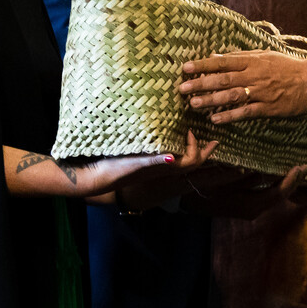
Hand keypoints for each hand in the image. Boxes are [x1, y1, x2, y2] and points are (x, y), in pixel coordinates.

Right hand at [4, 131, 216, 198]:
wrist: (94, 177)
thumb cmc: (113, 170)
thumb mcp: (134, 163)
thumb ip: (154, 160)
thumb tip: (175, 158)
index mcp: (164, 168)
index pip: (192, 161)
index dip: (199, 148)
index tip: (192, 130)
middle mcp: (163, 168)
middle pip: (192, 163)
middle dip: (204, 152)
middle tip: (213, 138)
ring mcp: (155, 166)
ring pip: (182, 160)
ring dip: (191, 149)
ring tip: (195, 134)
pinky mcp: (146, 163)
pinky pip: (168, 155)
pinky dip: (176, 147)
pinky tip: (169, 135)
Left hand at [178, 50, 306, 122]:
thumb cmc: (286, 66)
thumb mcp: (263, 55)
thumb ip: (240, 57)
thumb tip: (216, 57)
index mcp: (251, 61)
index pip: (222, 62)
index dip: (203, 65)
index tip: (186, 68)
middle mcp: (253, 76)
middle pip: (222, 80)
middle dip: (200, 84)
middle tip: (182, 88)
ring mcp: (260, 93)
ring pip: (231, 96)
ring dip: (210, 100)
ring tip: (193, 104)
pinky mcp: (267, 108)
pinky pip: (245, 112)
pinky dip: (230, 116)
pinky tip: (215, 119)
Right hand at [182, 164, 306, 219]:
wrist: (183, 199)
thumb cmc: (198, 186)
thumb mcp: (215, 180)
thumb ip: (235, 176)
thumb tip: (253, 170)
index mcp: (248, 205)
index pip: (277, 193)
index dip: (291, 181)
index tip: (302, 167)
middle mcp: (253, 210)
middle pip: (281, 196)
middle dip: (296, 183)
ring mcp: (250, 209)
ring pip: (276, 196)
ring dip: (289, 185)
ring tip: (301, 170)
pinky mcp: (247, 204)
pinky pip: (268, 195)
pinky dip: (278, 185)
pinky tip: (282, 174)